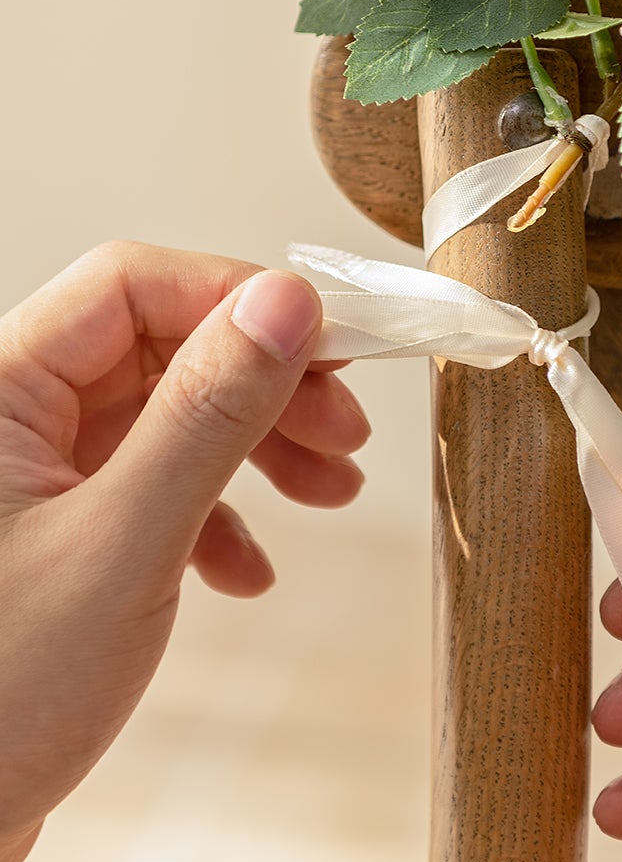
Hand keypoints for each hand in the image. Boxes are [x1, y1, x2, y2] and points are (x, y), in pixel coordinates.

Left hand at [0, 242, 368, 861]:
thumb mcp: (127, 542)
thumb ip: (208, 413)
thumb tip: (284, 300)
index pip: (132, 286)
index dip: (239, 301)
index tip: (333, 345)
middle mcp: (9, 417)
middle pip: (160, 348)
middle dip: (263, 387)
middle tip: (348, 436)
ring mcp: (29, 477)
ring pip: (163, 417)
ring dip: (254, 449)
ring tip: (330, 497)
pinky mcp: (51, 535)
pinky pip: (147, 487)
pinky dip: (212, 518)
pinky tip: (247, 574)